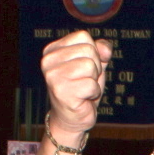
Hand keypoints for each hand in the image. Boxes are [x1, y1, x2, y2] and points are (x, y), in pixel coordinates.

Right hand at [39, 31, 112, 149]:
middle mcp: (48, 61)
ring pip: (90, 66)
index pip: (83, 36)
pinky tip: (83, 99)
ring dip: (93, 80)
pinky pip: (91, 84)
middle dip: (95, 67)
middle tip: (84, 80)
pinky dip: (93, 92)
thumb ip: (100, 51)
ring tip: (83, 89)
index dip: (92, 52)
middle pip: (88, 50)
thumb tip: (105, 48)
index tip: (83, 68)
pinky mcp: (61, 92)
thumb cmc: (82, 88)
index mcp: (52, 50)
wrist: (72, 118)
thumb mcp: (93, 64)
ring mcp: (53, 76)